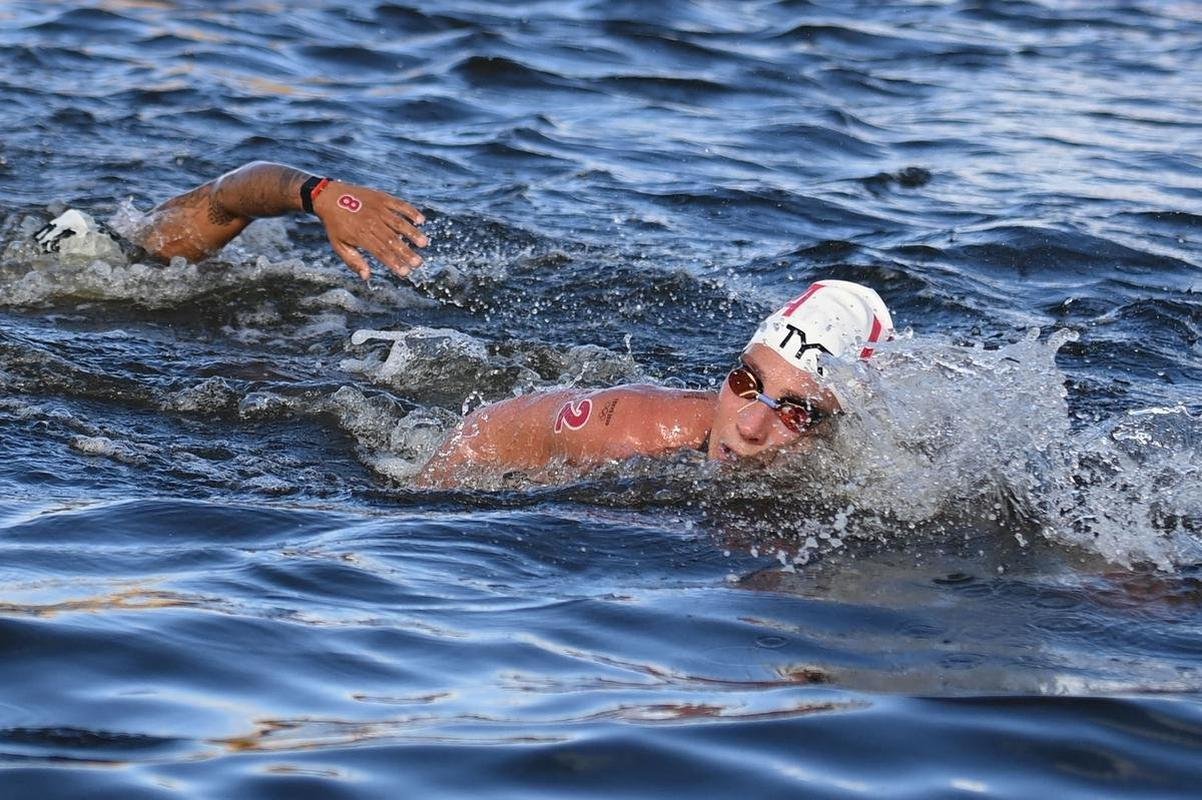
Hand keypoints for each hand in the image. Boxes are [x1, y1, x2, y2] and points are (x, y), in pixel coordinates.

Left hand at [313, 180, 427, 279]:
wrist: (329, 196)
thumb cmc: (335, 224)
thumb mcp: (339, 245)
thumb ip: (353, 261)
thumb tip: (367, 277)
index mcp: (361, 236)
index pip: (381, 252)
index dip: (394, 262)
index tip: (405, 272)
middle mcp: (371, 222)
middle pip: (392, 240)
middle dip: (406, 252)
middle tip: (419, 263)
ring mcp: (378, 209)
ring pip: (399, 223)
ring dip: (412, 233)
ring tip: (424, 243)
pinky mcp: (382, 198)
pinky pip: (399, 205)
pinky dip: (411, 211)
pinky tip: (421, 220)